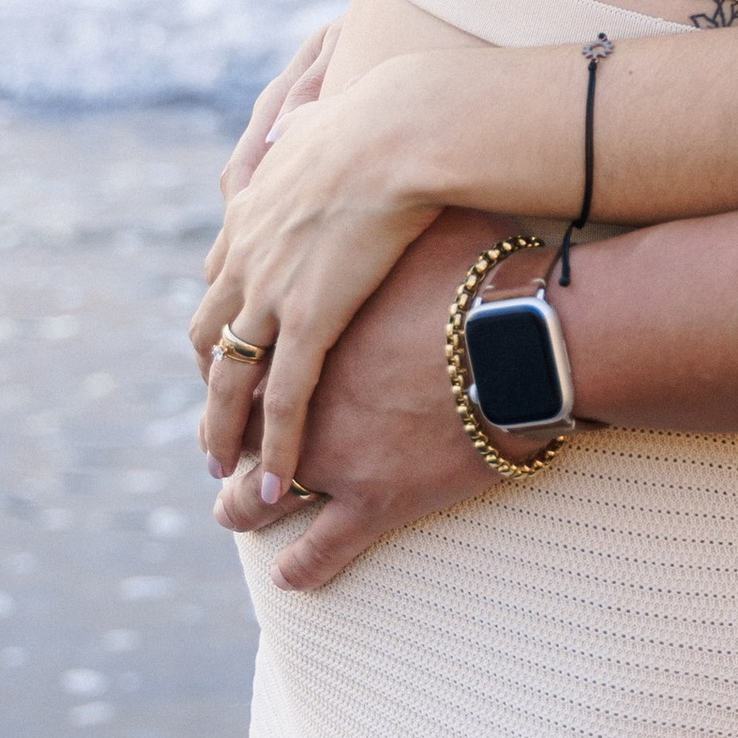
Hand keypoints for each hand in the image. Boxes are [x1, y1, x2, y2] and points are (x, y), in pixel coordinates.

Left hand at [193, 37, 515, 495]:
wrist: (399, 131)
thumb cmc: (382, 118)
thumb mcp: (324, 118)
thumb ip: (306, 129)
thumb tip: (302, 116)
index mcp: (252, 211)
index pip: (220, 279)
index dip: (221, 319)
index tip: (226, 348)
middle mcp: (246, 256)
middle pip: (208, 334)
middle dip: (209, 381)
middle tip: (215, 421)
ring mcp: (271, 292)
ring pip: (230, 378)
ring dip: (223, 429)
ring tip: (225, 471)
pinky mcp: (309, 320)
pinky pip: (282, 399)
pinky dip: (274, 446)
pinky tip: (274, 484)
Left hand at [211, 212, 517, 588]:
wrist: (523, 335)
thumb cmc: (482, 268)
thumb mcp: (422, 214)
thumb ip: (390, 203)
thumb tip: (386, 160)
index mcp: (300, 320)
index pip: (239, 343)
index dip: (230, 360)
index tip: (224, 367)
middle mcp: (298, 393)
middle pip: (233, 418)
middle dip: (221, 433)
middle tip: (215, 445)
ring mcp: (329, 453)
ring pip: (256, 494)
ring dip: (240, 507)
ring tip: (231, 513)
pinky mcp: (372, 501)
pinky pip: (323, 548)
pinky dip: (303, 568)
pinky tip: (289, 577)